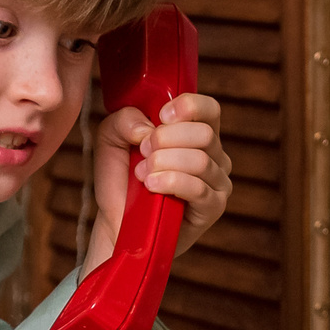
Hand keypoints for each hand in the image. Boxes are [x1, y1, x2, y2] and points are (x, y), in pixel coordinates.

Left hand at [86, 92, 233, 269]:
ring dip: (164, 163)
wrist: (116, 222)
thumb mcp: (111, 139)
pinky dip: (171, 182)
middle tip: (142, 153)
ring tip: (142, 174)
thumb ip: (124, 119)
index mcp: (197, 133)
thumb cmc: (120, 180)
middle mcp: (214, 156)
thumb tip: (147, 126)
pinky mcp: (213, 207)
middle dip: (165, 140)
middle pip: (204, 133)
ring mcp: (218, 182)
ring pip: (200, 160)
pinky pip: (199, 188)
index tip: (159, 117)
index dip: (187, 107)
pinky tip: (151, 186)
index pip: (210, 109)